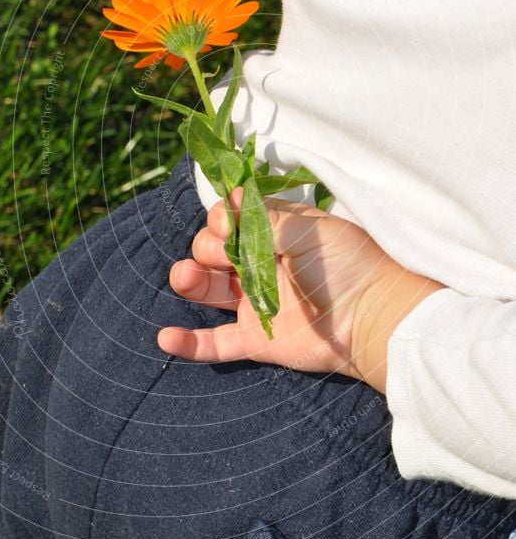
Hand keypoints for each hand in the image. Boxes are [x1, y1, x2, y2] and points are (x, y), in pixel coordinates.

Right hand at [157, 190, 443, 391]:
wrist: (372, 317)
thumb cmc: (345, 264)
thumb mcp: (307, 228)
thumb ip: (263, 216)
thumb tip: (230, 195)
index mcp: (275, 234)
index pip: (232, 220)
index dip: (222, 219)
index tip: (228, 220)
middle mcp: (262, 266)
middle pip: (213, 251)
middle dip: (207, 247)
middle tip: (223, 252)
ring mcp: (257, 303)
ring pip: (208, 290)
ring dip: (190, 280)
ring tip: (186, 277)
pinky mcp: (257, 339)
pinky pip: (216, 344)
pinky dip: (189, 343)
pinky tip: (166, 336)